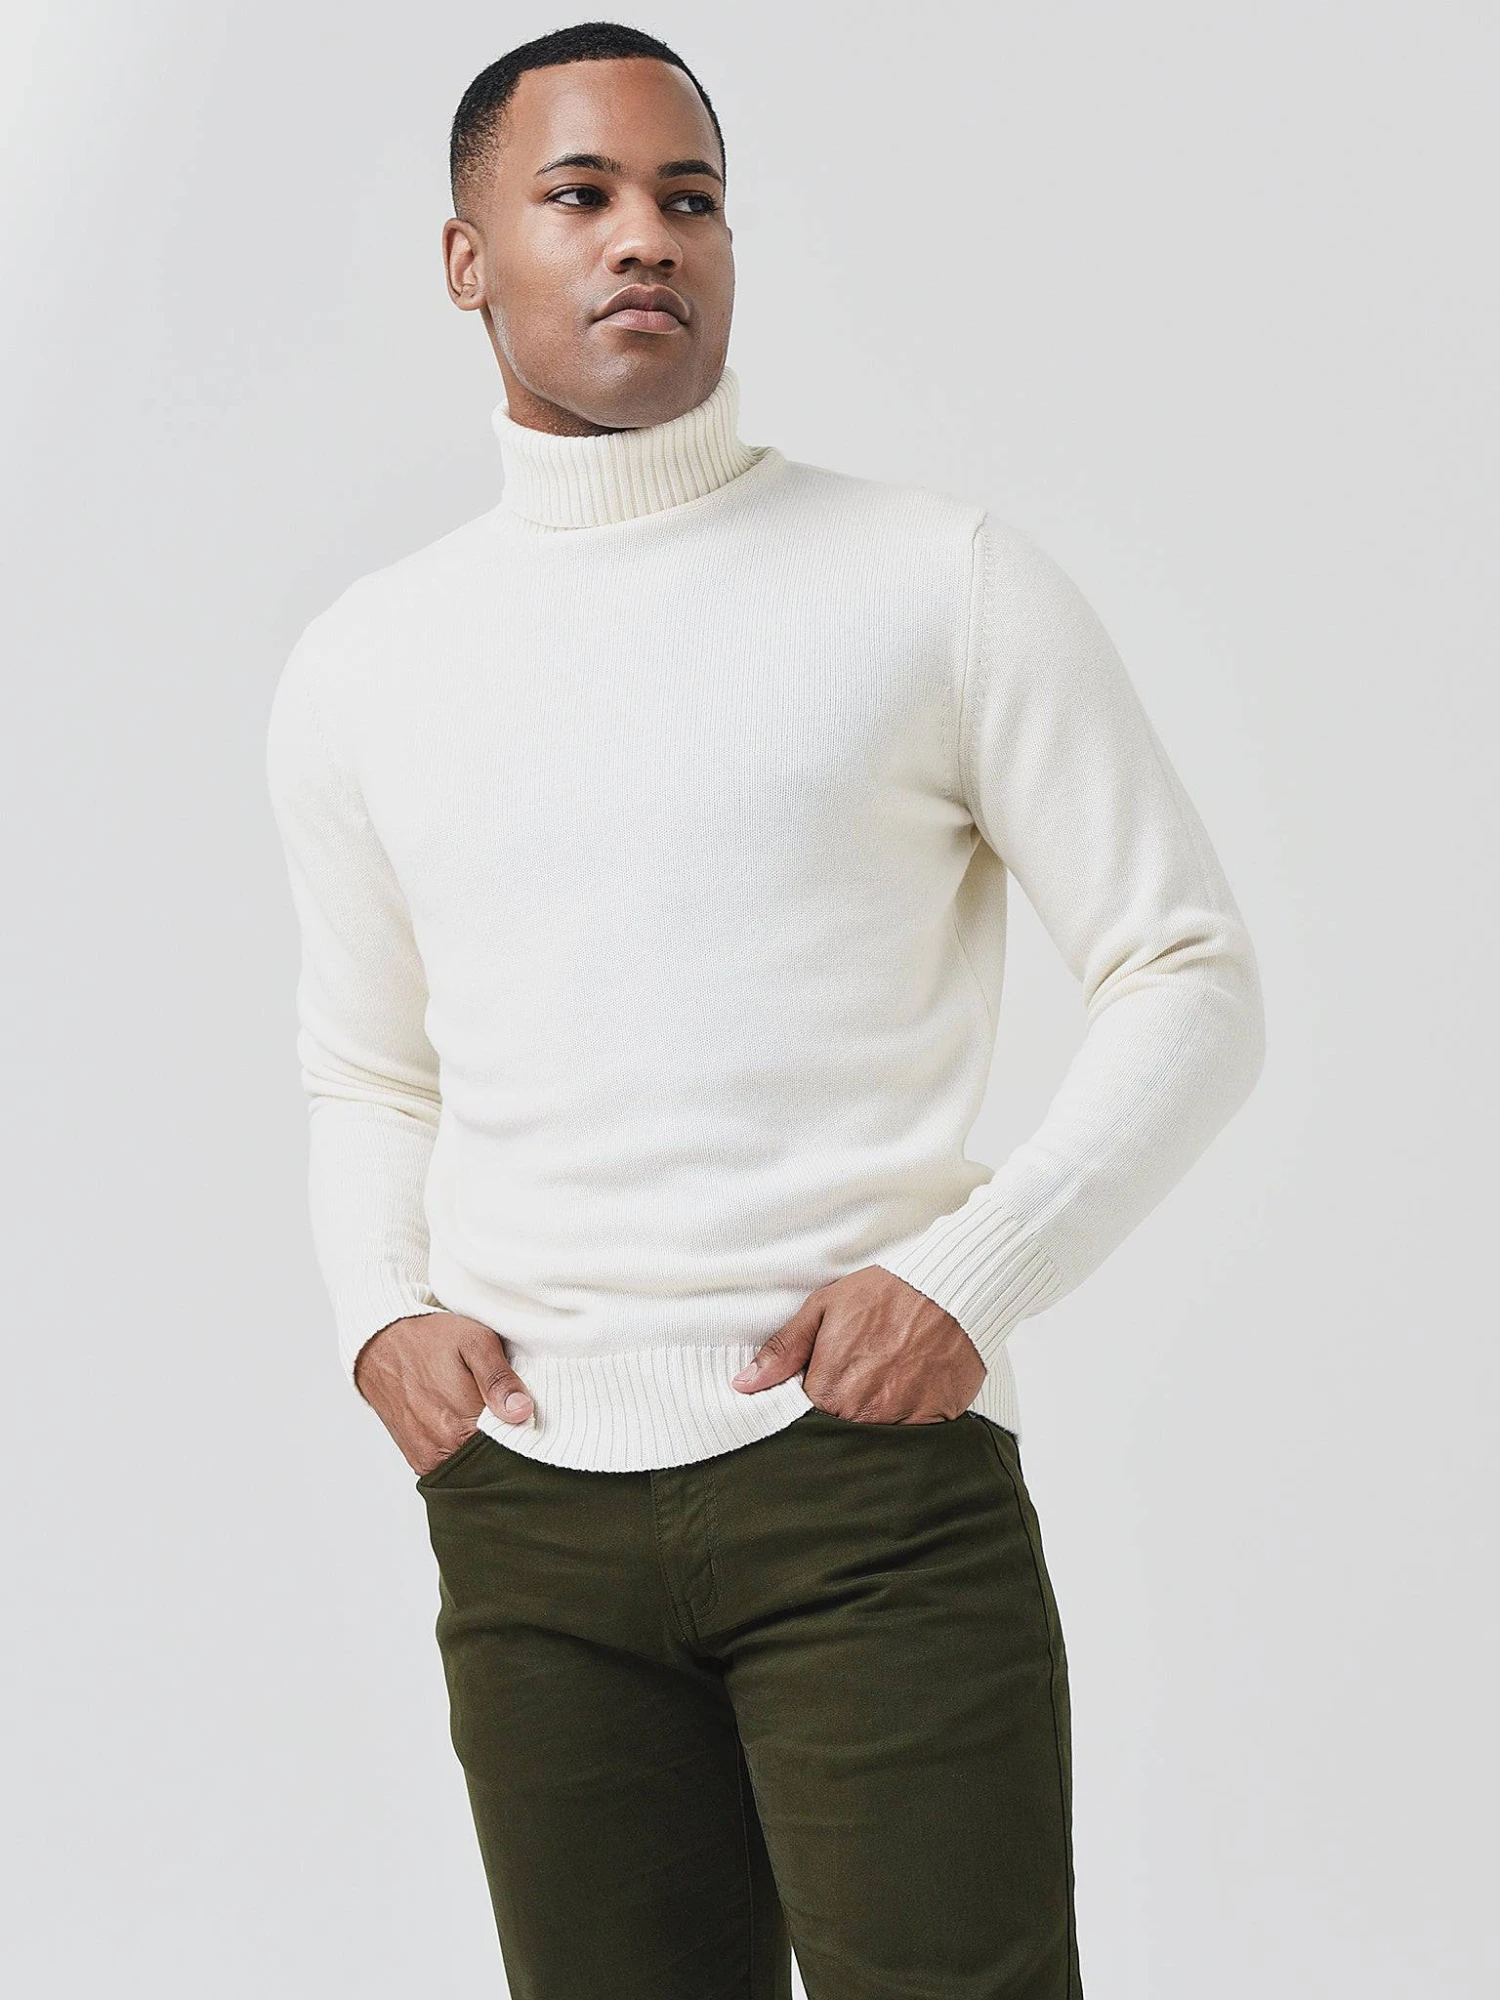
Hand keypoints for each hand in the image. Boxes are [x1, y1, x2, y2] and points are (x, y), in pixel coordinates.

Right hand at [352, 1312, 535, 1475]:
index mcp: (462, 1425)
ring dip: (484, 1445)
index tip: (524, 1410)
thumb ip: (499, 1378)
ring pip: (473, 1465)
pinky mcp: (419, 1461)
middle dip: (505, 1439)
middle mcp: (443, 1450)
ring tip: (480, 1413)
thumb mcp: (474, 1341)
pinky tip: (464, 1424)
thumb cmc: (430, 1339)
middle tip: (503, 1408)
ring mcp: (428, 1459)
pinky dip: (464, 1450)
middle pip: (494, 1459)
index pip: (513, 1446)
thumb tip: (521, 1411)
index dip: (524, 1429)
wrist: (380, 1345)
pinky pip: (453, 1466)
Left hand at [731, 1267, 984, 1422]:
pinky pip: (913, 1438)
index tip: (820, 1392)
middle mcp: (863, 1412)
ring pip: (874, 1439)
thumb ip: (784, 1351)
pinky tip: (909, 1395)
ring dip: (874, 1420)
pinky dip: (908, 1422)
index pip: (804, 1422)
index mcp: (829, 1389)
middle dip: (841, 1416)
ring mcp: (901, 1420)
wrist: (949, 1288)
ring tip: (883, 1387)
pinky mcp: (935, 1420)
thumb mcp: (823, 1308)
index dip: (809, 1409)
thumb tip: (745, 1384)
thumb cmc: (885, 1293)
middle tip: (855, 1386)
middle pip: (840, 1433)